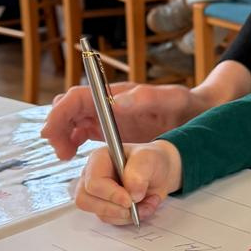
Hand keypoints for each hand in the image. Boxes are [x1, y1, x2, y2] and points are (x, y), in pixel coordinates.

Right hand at [42, 80, 204, 160]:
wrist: (197, 114)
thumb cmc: (185, 105)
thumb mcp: (170, 99)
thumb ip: (145, 98)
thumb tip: (116, 102)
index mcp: (115, 94)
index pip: (77, 97)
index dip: (60, 112)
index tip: (53, 132)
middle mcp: (106, 104)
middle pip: (69, 109)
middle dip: (57, 127)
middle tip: (61, 151)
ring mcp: (107, 118)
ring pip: (72, 122)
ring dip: (63, 136)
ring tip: (66, 155)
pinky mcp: (110, 132)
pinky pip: (82, 133)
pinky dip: (72, 142)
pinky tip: (74, 154)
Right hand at [75, 141, 182, 223]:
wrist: (160, 173)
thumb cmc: (152, 161)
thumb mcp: (149, 158)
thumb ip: (139, 172)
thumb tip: (132, 193)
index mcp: (99, 159)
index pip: (93, 182)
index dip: (110, 194)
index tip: (129, 199)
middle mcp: (92, 176)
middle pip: (86, 200)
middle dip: (114, 208)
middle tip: (134, 205)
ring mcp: (97, 194)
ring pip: (99, 213)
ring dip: (126, 215)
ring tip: (145, 203)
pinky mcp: (105, 207)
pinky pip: (112, 220)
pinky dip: (130, 218)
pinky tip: (143, 206)